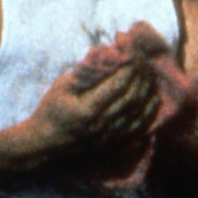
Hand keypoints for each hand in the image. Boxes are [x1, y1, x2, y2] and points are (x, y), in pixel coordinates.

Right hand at [33, 60, 161, 156]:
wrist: (44, 146)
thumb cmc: (51, 111)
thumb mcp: (61, 86)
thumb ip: (86, 70)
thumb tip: (109, 51)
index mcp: (87, 110)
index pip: (118, 83)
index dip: (130, 66)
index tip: (133, 52)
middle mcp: (102, 125)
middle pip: (132, 96)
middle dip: (142, 75)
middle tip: (144, 60)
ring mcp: (110, 137)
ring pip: (139, 111)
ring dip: (148, 90)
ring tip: (150, 74)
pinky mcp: (115, 145)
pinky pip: (140, 128)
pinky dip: (149, 111)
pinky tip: (153, 98)